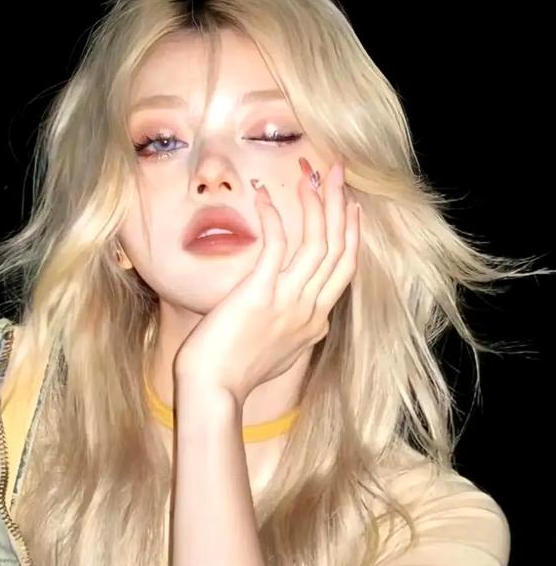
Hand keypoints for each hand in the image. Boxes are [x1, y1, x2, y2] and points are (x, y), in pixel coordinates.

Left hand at [174, 158, 360, 411]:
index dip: (350, 236)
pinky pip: (276, 246)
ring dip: (317, 205)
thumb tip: (308, 322)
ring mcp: (289, 302)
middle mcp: (310, 310)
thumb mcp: (280, 353)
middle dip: (341, 208)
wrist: (214, 391)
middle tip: (337, 174)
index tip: (349, 209)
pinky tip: (265, 195)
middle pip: (339, 251)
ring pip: (319, 245)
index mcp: (315, 323)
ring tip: (311, 174)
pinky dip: (275, 218)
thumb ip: (298, 333)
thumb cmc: (236, 373)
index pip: (344, 271)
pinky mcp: (261, 294)